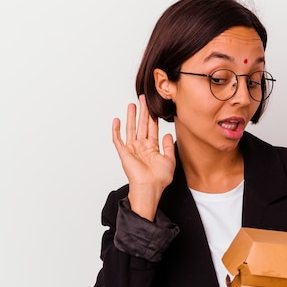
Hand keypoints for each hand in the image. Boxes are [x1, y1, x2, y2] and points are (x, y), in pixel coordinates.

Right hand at [112, 95, 175, 220]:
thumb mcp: (170, 160)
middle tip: (142, 99)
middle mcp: (142, 147)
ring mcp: (132, 149)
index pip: (152, 128)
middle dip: (142, 112)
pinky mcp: (124, 153)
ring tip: (132, 104)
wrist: (150, 188)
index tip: (153, 106)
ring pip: (131, 129)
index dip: (152, 117)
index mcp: (152, 148)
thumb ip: (168, 146)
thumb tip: (168, 134)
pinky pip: (118, 140)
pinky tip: (117, 120)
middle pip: (141, 125)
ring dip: (131, 116)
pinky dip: (116, 130)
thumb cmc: (160, 179)